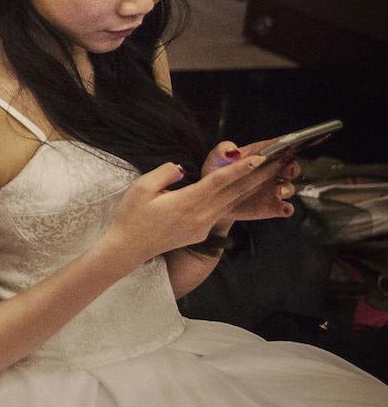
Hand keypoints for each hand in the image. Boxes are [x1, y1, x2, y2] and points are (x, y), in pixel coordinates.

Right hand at [102, 154, 273, 266]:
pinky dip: (235, 199)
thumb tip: (181, 168)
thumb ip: (165, 173)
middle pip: (234, 192)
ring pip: (232, 203)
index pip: (219, 182)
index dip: (240, 168)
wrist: (128, 249)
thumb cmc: (130, 217)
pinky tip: (243, 190)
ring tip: (269, 174)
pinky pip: (221, 211)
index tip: (259, 158)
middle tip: (279, 160)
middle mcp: (200, 215)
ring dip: (251, 187)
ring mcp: (203, 226)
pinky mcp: (201, 232)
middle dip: (257, 176)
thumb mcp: (140, 188)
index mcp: (187, 202)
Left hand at [203, 139, 300, 222]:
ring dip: (286, 189)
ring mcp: (274, 190)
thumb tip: (233, 151)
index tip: (289, 145)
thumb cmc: (217, 174)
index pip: (280, 147)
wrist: (213, 199)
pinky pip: (284, 208)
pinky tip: (282, 208)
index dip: (287, 145)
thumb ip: (222, 151)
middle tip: (287, 169)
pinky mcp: (271, 206)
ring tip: (278, 191)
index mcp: (262, 155)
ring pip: (289, 188)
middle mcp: (273, 171)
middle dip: (292, 167)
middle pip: (291, 166)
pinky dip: (286, 209)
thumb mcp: (216, 160)